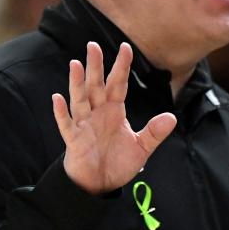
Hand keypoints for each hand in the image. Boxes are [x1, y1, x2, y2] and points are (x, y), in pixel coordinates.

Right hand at [52, 41, 176, 194]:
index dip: (121, 67)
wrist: (101, 184)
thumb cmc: (118, 163)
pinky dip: (61, 112)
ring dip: (77, 83)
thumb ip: (154, 132)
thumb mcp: (141, 148)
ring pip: (80, 100)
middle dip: (96, 66)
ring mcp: (85, 125)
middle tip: (93, 45)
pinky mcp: (74, 140)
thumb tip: (171, 118)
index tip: (125, 47)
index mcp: (114, 111)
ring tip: (75, 64)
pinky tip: (57, 98)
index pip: (118, 84)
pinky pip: (67, 124)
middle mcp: (98, 113)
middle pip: (96, 86)